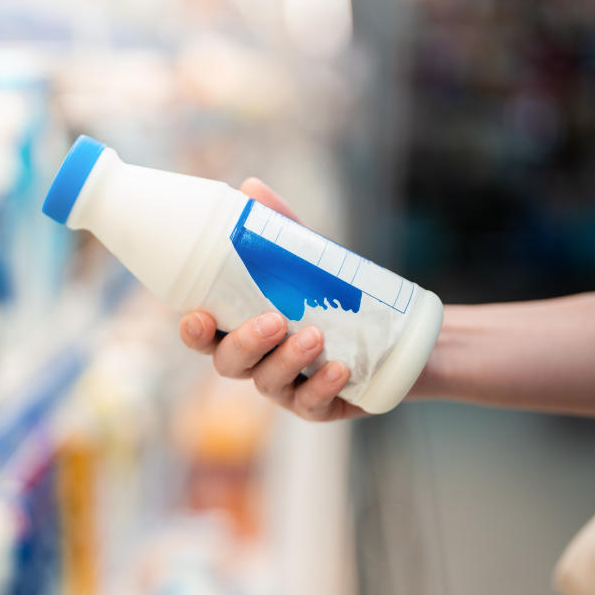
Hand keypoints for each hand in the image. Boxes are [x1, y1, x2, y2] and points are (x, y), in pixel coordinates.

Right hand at [178, 177, 366, 421]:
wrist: (399, 336)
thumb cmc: (335, 298)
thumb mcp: (309, 261)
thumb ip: (279, 230)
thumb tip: (251, 188)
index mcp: (243, 329)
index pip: (207, 337)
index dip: (195, 333)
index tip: (199, 317)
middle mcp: (258, 363)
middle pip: (230, 365)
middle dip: (246, 344)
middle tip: (275, 320)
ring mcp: (288, 388)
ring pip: (269, 384)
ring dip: (287, 360)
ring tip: (315, 336)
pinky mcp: (323, 406)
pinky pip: (312, 406)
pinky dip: (321, 387)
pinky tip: (338, 369)